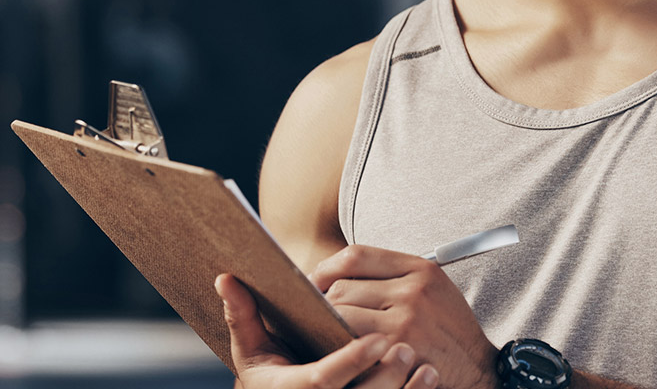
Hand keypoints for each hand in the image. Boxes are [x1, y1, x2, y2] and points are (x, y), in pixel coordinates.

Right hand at [216, 273, 439, 388]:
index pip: (323, 381)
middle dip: (384, 377)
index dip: (351, 362)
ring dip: (404, 388)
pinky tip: (430, 376)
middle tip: (403, 347)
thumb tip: (226, 277)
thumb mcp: (253, 354)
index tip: (379, 340)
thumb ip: (243, 318)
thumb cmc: (274, 379)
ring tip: (422, 363)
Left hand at [310, 245, 498, 388]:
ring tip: (326, 332)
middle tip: (315, 313)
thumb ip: (392, 274)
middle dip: (323, 302)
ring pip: (341, 316)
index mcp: (420, 269)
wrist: (478, 367)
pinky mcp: (398, 353)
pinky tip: (341, 350)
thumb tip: (335, 271)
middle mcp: (412, 292)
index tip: (314, 280)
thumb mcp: (432, 287)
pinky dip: (340, 347)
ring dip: (328, 326)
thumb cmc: (449, 327)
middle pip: (342, 288)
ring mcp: (405, 323)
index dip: (326, 268)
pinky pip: (351, 345)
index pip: (355, 256)